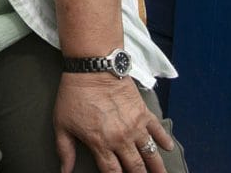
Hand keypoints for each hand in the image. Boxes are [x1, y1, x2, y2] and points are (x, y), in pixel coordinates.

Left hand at [53, 75, 174, 172]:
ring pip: (150, 153)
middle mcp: (121, 138)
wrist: (93, 68)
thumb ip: (65, 150)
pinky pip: (158, 130)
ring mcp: (135, 126)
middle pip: (135, 167)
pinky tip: (168, 148)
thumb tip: (64, 170)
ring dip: (157, 167)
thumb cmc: (75, 94)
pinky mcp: (143, 112)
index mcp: (100, 143)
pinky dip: (164, 140)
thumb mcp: (62, 124)